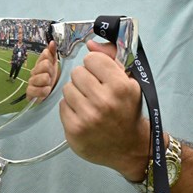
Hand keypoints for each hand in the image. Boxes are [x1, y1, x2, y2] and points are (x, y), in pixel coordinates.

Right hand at [26, 41, 59, 102]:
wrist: (50, 94)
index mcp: (39, 63)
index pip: (45, 55)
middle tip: (51, 77)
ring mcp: (31, 82)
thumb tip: (52, 42)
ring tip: (49, 85)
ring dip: (48, 82)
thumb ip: (52, 52)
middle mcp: (34, 71)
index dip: (51, 60)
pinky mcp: (29, 93)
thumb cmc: (52, 78)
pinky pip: (35, 90)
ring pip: (42, 77)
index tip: (52, 64)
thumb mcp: (54, 64)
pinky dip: (42, 91)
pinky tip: (47, 90)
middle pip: (45, 65)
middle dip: (51, 71)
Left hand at [59, 39, 148, 179]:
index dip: (96, 67)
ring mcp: (87, 117)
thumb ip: (111, 60)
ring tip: (89, 104)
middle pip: (77, 72)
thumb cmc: (128, 111)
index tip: (101, 76)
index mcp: (120, 87)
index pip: (92, 59)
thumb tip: (90, 44)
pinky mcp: (74, 130)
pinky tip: (83, 115)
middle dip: (85, 80)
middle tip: (94, 92)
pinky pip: (62, 105)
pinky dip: (70, 109)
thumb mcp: (129, 83)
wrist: (130, 148)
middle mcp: (104, 102)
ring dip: (76, 94)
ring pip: (67, 88)